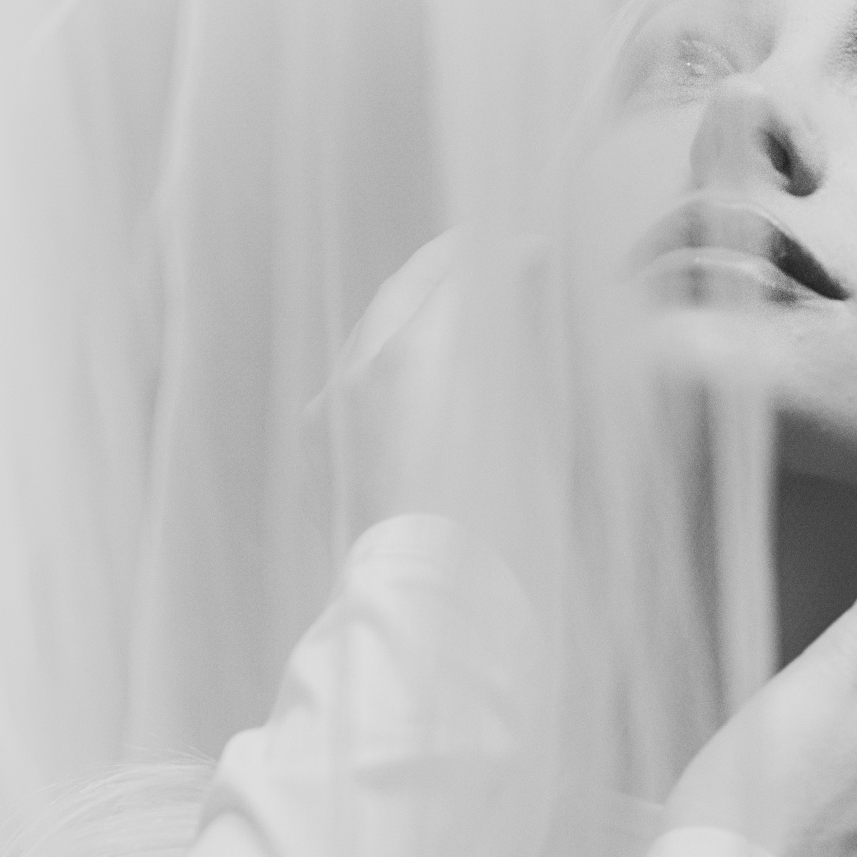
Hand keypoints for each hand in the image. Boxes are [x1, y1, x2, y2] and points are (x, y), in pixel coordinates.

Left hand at [304, 228, 551, 551]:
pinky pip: (353, 381)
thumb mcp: (529, 431)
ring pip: (370, 333)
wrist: (428, 605)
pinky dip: (388, 361)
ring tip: (457, 308)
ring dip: (414, 311)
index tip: (534, 251)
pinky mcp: (321, 448)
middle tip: (490, 257)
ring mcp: (331, 410)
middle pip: (402, 290)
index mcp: (415, 357)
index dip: (501, 257)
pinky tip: (418, 373)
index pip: (459, 278)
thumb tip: (527, 313)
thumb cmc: (496, 527)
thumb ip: (525, 358)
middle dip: (448, 267)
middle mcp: (360, 371)